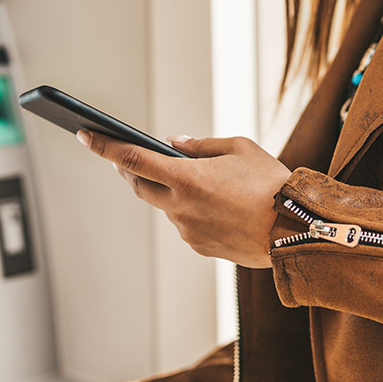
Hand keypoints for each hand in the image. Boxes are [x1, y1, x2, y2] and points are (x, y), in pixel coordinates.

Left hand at [78, 131, 292, 267]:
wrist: (297, 231)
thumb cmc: (272, 184)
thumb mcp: (240, 148)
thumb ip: (200, 145)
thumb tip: (172, 144)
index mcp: (187, 178)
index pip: (131, 159)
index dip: (104, 146)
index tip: (85, 135)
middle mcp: (180, 207)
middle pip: (139, 185)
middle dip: (128, 169)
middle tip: (123, 156)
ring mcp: (188, 230)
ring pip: (164, 205)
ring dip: (166, 190)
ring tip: (189, 178)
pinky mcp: (200, 247)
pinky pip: (184, 223)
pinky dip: (189, 209)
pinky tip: (212, 204)